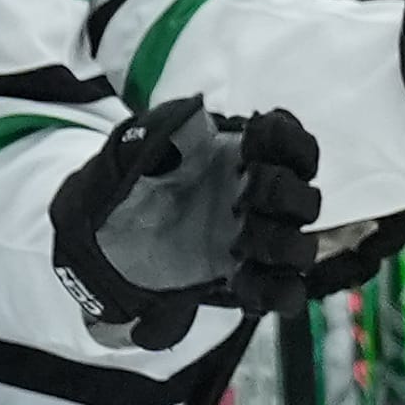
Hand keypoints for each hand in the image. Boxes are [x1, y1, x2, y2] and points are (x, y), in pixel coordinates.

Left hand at [50, 96, 322, 347]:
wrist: (99, 230)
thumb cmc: (129, 178)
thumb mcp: (140, 144)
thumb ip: (167, 127)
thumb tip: (198, 111)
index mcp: (243, 156)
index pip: (294, 144)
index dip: (287, 141)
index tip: (253, 140)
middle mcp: (258, 198)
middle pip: (305, 199)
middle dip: (280, 194)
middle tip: (239, 196)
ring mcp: (252, 241)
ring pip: (301, 248)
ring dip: (279, 244)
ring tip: (237, 242)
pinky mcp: (240, 278)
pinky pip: (282, 293)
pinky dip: (273, 292)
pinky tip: (240, 280)